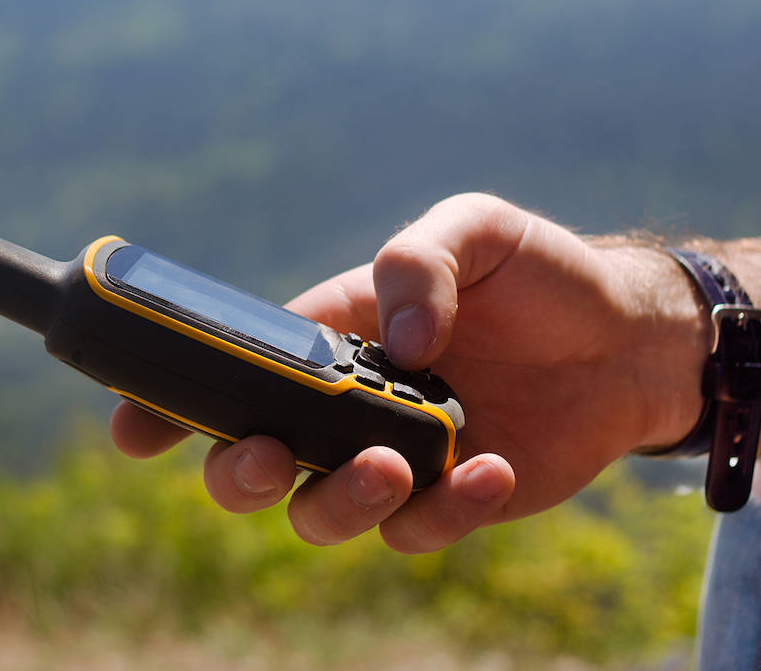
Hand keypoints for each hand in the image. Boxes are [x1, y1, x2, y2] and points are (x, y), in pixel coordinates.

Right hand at [110, 193, 707, 551]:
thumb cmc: (536, 272)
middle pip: (248, 461)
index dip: (168, 401)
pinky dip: (445, 511)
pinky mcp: (450, 501)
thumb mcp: (476, 229)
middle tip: (268, 455)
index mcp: (327, 336)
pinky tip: (493, 466)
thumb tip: (395, 348)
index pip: (229, 370)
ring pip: (318, 513)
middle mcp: (344, 406)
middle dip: (237, 471)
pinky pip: (418, 531)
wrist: (629, 336)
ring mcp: (392, 458)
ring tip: (394, 464)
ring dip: (336, 500)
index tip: (131, 426)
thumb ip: (417, 263)